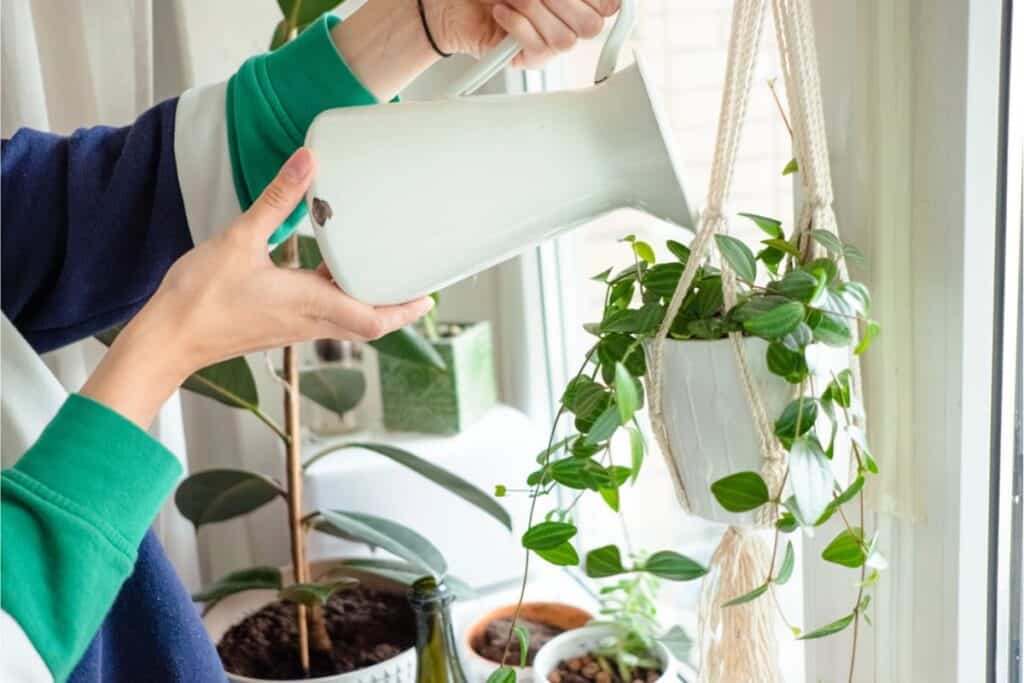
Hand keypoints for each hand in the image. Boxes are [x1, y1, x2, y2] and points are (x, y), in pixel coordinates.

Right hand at [82, 148, 432, 427]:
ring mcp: (292, 329)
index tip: (428, 296)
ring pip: (346, 321)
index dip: (405, 310)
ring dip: (368, 302)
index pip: (374, 318)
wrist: (166, 339)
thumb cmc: (200, 299)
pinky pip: (321, 317)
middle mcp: (308, 322)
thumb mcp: (241, 238)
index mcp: (310, 304)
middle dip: (396, 306)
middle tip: (415, 284)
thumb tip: (306, 162)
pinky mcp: (276, 327)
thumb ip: (277, 199)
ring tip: (380, 274)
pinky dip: (337, 299)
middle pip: (368, 323)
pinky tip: (327, 275)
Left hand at [431, 0, 621, 68]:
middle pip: (592, 26)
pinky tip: (500, 11)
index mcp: (575, 1)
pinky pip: (537, 49)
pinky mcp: (525, 60)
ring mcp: (547, 45)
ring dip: (535, 9)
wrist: (450, 2)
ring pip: (565, 40)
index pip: (608, 6)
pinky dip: (518, 24)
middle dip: (562, 1)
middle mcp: (566, 23)